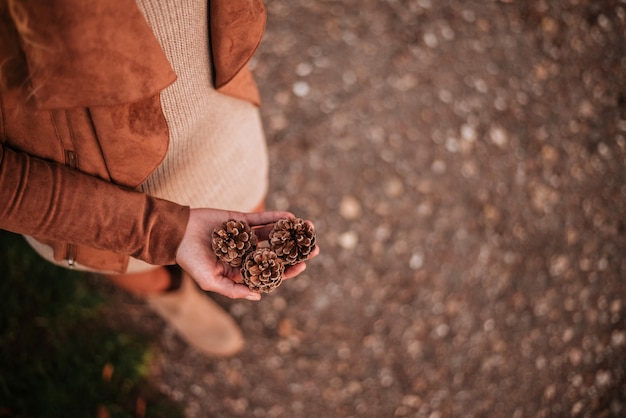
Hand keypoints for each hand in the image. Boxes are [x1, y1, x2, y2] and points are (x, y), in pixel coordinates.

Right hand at [175, 208, 318, 299]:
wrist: (176, 234)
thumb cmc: (191, 260)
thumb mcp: (211, 281)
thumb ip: (233, 290)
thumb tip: (259, 296)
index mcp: (242, 269)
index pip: (270, 271)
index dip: (287, 270)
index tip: (302, 266)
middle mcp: (247, 253)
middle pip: (277, 252)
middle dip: (296, 250)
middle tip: (316, 248)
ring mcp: (245, 235)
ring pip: (273, 234)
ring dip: (290, 231)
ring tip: (309, 228)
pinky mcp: (240, 219)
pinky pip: (261, 218)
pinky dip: (275, 217)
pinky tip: (290, 216)